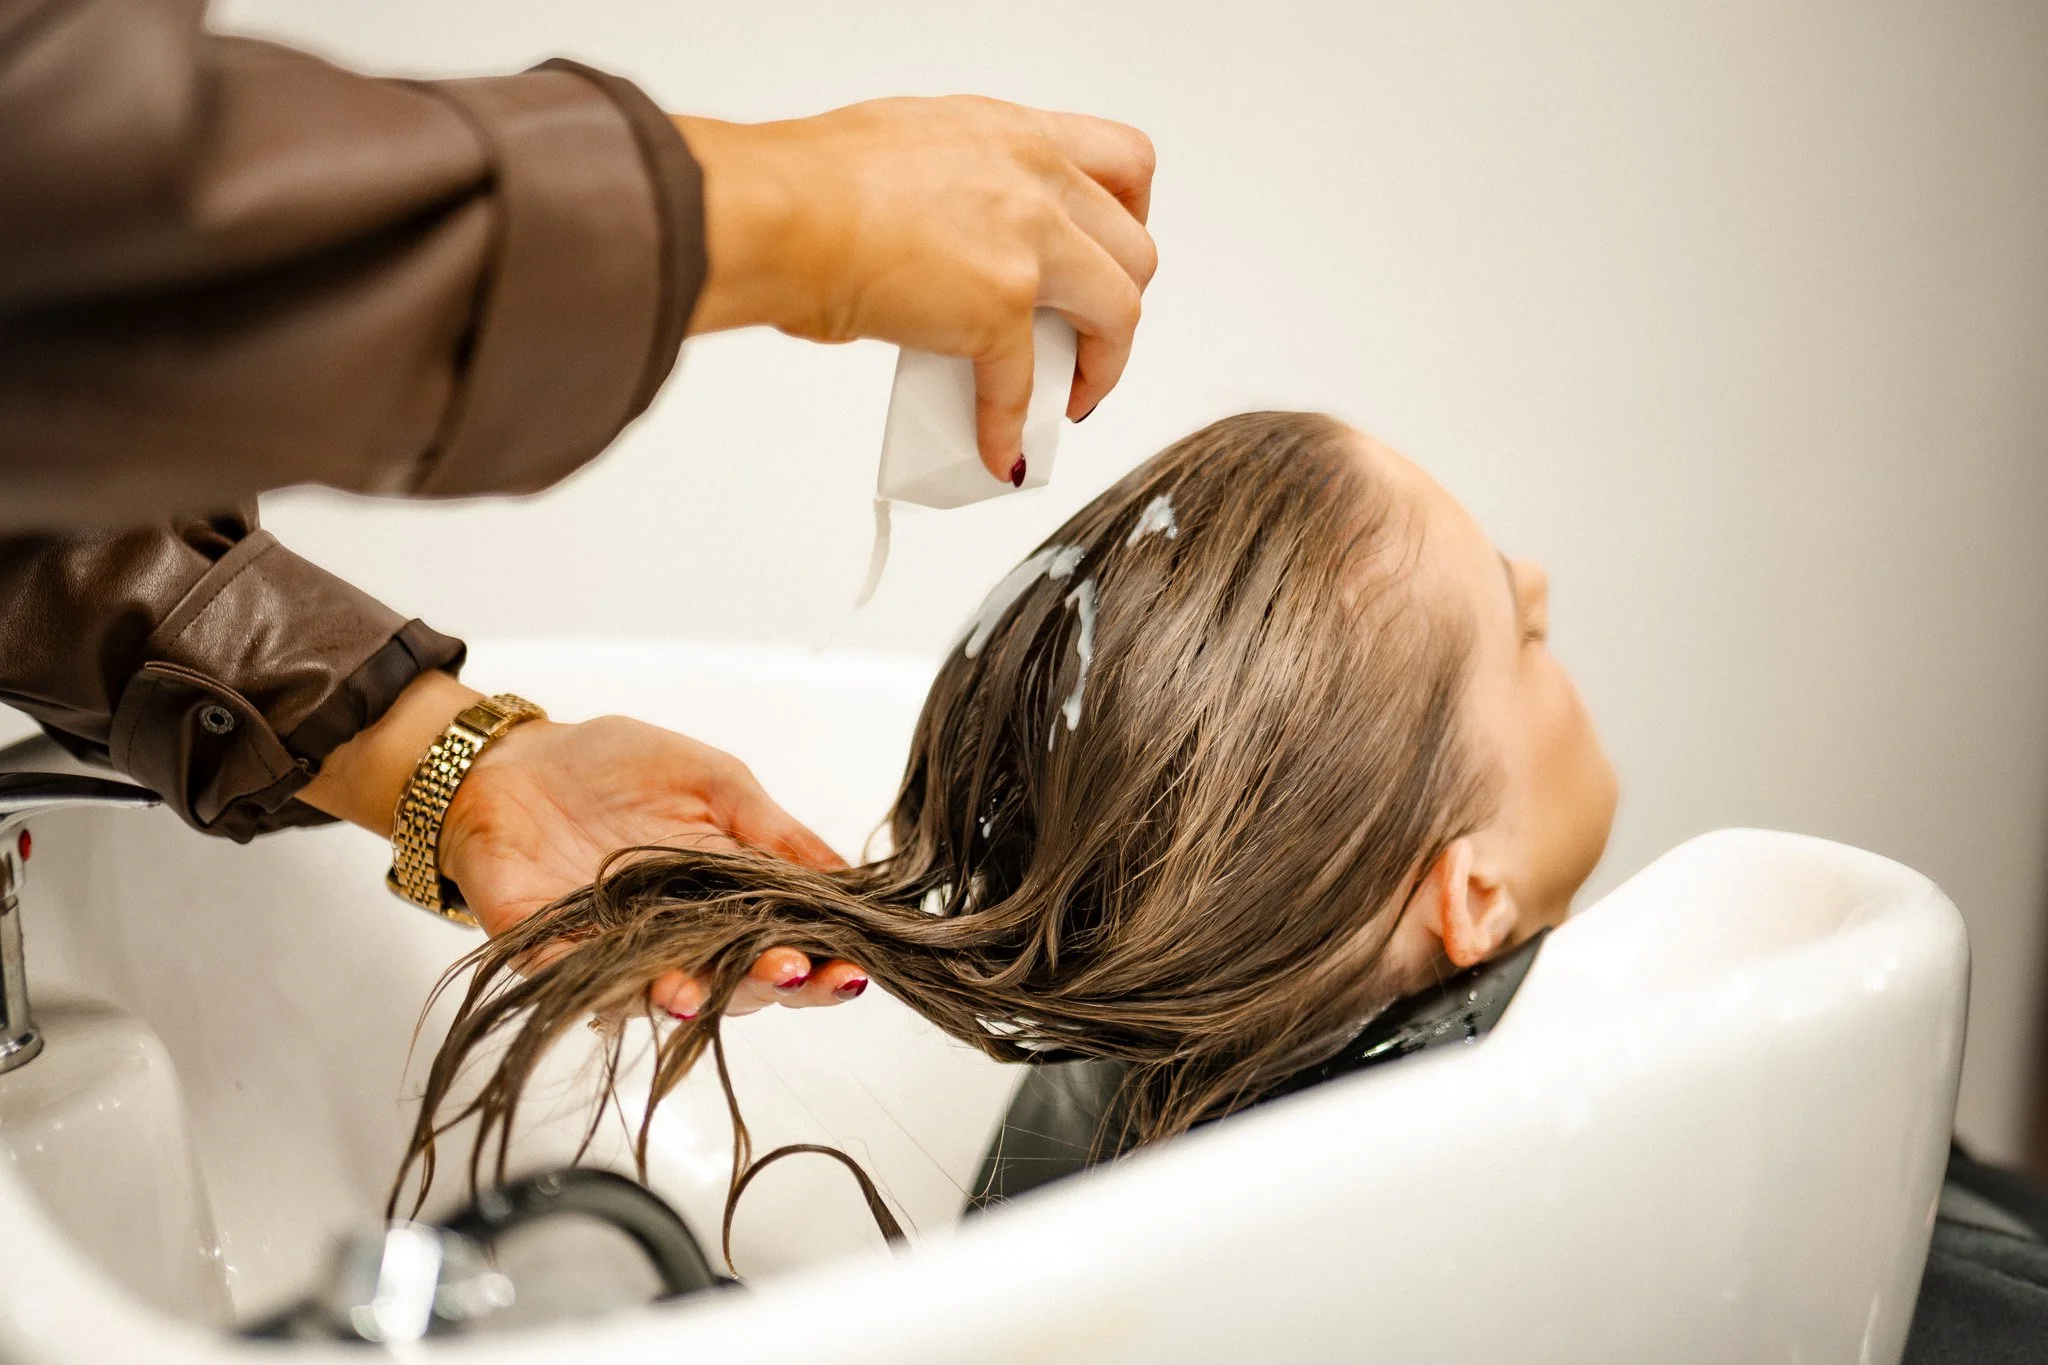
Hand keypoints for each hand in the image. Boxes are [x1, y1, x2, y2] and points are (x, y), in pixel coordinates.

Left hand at [300, 673, 866, 1016]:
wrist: (509, 764)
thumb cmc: (613, 767)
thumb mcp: (716, 782)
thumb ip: (777, 834)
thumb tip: (852, 878)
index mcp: (729, 901)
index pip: (788, 947)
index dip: (822, 964)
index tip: (853, 968)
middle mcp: (681, 942)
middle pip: (737, 986)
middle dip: (768, 985)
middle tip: (793, 972)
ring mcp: (618, 957)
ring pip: (666, 997)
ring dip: (691, 998)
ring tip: (708, 991)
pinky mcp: (551, 959)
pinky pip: (582, 984)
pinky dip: (608, 988)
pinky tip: (640, 984)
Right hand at [677, 96, 1156, 479]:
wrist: (774, 213)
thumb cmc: (805, 184)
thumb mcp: (905, 157)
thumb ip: (952, 196)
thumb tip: (945, 255)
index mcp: (1010, 133)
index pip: (1120, 162)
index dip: (1129, 219)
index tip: (1106, 257)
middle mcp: (1032, 176)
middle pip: (1134, 247)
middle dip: (1121, 304)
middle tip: (1089, 337)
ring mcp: (1025, 244)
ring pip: (1120, 312)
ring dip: (1102, 365)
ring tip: (1067, 398)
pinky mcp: (997, 311)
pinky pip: (1024, 387)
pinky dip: (1013, 429)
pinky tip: (1001, 452)